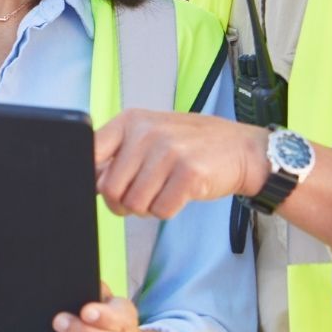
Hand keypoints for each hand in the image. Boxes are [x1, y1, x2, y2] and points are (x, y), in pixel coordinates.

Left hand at [93, 109, 266, 219]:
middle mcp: (147, 132)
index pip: (90, 153)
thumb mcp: (149, 137)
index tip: (107, 184)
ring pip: (135, 204)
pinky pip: (162, 210)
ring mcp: (169, 151)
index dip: (95, 179)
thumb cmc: (191, 146)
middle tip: (143, 195)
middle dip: (123, 202)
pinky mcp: (189, 172)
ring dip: (148, 208)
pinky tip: (180, 193)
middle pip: (110, 189)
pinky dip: (168, 210)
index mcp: (130, 121)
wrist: (241, 149)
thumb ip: (117, 155)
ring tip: (165, 190)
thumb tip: (90, 181)